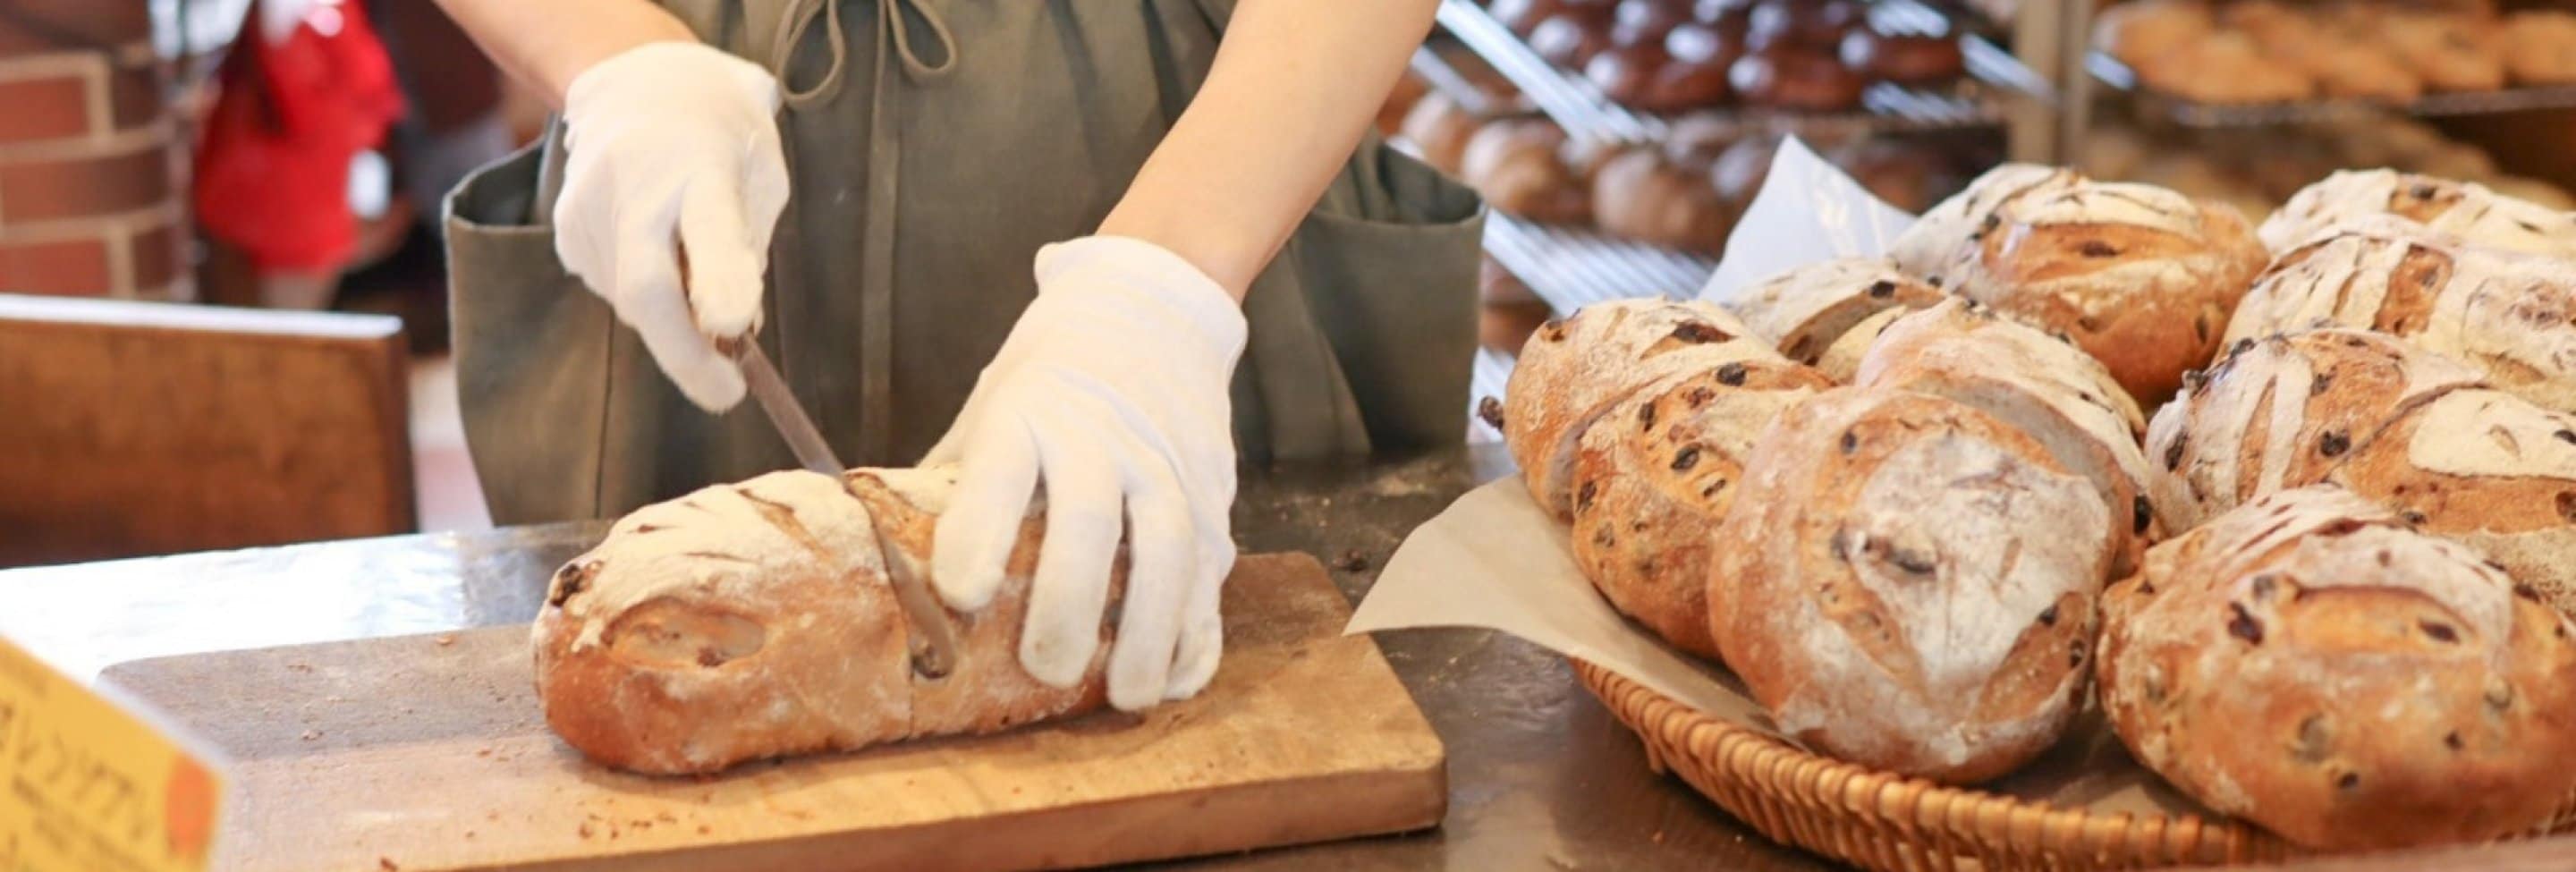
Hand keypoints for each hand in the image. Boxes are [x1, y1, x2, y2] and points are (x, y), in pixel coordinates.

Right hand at [554, 41, 787, 410]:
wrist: (642, 83)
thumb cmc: (721, 139)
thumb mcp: (760, 177)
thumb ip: (746, 250)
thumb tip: (729, 335)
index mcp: (702, 164)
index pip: (710, 229)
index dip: (720, 284)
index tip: (733, 330)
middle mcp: (636, 184)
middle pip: (649, 287)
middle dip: (686, 354)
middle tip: (725, 395)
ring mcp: (591, 207)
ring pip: (632, 301)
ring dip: (672, 318)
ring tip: (696, 275)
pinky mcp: (567, 229)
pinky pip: (612, 287)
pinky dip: (643, 294)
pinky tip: (656, 251)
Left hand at [925, 236, 1247, 710]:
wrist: (1150, 312)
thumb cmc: (1049, 377)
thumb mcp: (991, 406)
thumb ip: (953, 483)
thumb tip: (882, 571)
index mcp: (1029, 411)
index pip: (1003, 471)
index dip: (982, 531)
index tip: (963, 593)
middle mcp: (1104, 437)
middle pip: (1091, 520)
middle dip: (1069, 600)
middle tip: (1047, 669)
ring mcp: (1166, 465)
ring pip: (1169, 548)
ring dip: (1150, 628)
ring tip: (1125, 696)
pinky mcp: (1212, 495)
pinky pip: (1212, 567)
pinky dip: (1199, 630)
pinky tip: (1175, 678)